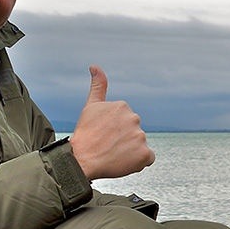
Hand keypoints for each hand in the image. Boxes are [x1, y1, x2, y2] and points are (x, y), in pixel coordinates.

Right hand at [69, 65, 155, 180]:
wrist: (82, 159)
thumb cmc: (85, 134)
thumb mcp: (90, 107)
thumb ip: (98, 86)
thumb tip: (95, 66)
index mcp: (123, 106)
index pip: (125, 121)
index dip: (114, 130)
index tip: (103, 135)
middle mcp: (134, 118)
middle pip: (133, 132)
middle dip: (123, 140)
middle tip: (107, 145)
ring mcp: (140, 136)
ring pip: (139, 145)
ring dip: (130, 151)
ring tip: (113, 154)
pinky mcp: (145, 154)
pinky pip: (147, 158)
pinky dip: (139, 162)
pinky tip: (124, 161)